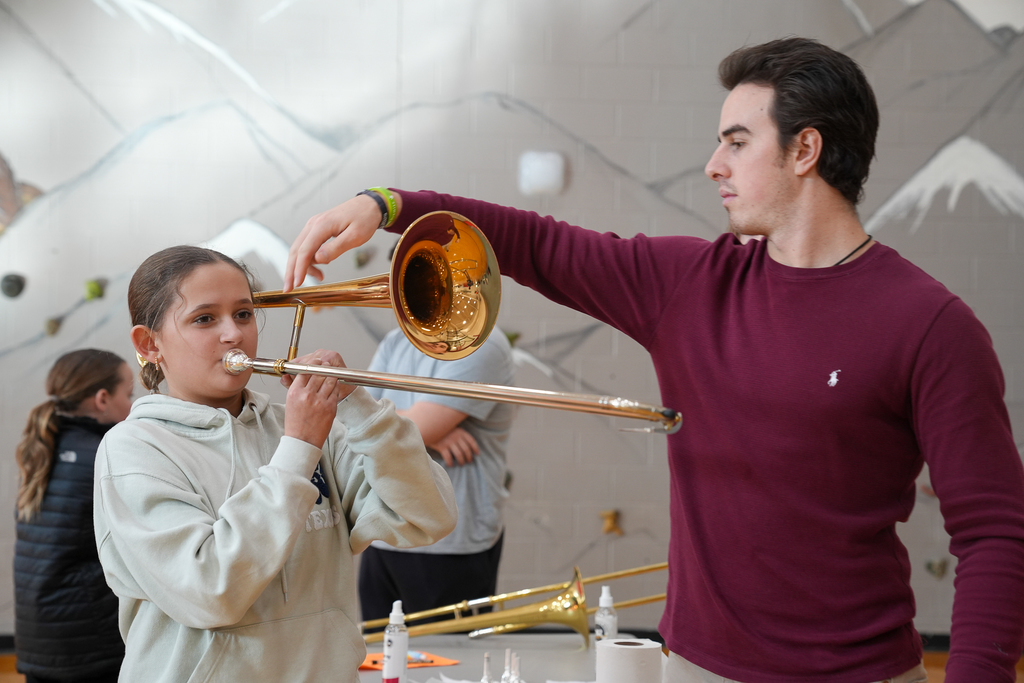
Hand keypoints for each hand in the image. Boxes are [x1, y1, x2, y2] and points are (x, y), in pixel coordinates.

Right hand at [282, 350, 353, 446]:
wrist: (302, 441)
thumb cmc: (295, 423)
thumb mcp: (290, 402)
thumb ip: (293, 386)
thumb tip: (291, 373)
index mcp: (295, 392)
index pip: (305, 370)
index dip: (313, 363)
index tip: (316, 360)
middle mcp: (307, 395)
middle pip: (319, 372)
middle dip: (324, 367)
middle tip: (326, 366)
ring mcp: (319, 401)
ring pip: (330, 380)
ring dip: (331, 376)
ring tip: (331, 376)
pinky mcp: (330, 407)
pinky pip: (335, 391)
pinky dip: (335, 387)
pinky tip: (333, 388)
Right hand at [284, 192, 399, 291]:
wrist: (369, 204)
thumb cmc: (365, 219)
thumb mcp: (355, 236)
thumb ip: (336, 248)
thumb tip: (319, 260)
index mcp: (322, 225)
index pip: (305, 251)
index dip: (299, 269)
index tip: (297, 284)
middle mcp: (313, 224)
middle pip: (295, 250)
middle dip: (291, 270)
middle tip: (289, 288)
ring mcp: (313, 225)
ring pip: (299, 249)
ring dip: (302, 266)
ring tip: (318, 277)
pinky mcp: (316, 229)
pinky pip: (307, 245)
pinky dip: (309, 259)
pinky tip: (319, 267)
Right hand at [428, 426, 478, 466]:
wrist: (428, 426)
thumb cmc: (442, 428)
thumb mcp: (452, 427)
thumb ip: (459, 434)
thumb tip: (466, 445)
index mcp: (461, 431)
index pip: (471, 441)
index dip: (475, 448)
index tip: (476, 454)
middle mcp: (456, 437)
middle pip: (466, 449)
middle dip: (468, 457)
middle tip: (468, 461)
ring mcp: (449, 442)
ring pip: (459, 454)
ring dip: (461, 461)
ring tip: (461, 464)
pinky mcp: (441, 446)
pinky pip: (448, 457)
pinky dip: (450, 462)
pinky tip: (451, 465)